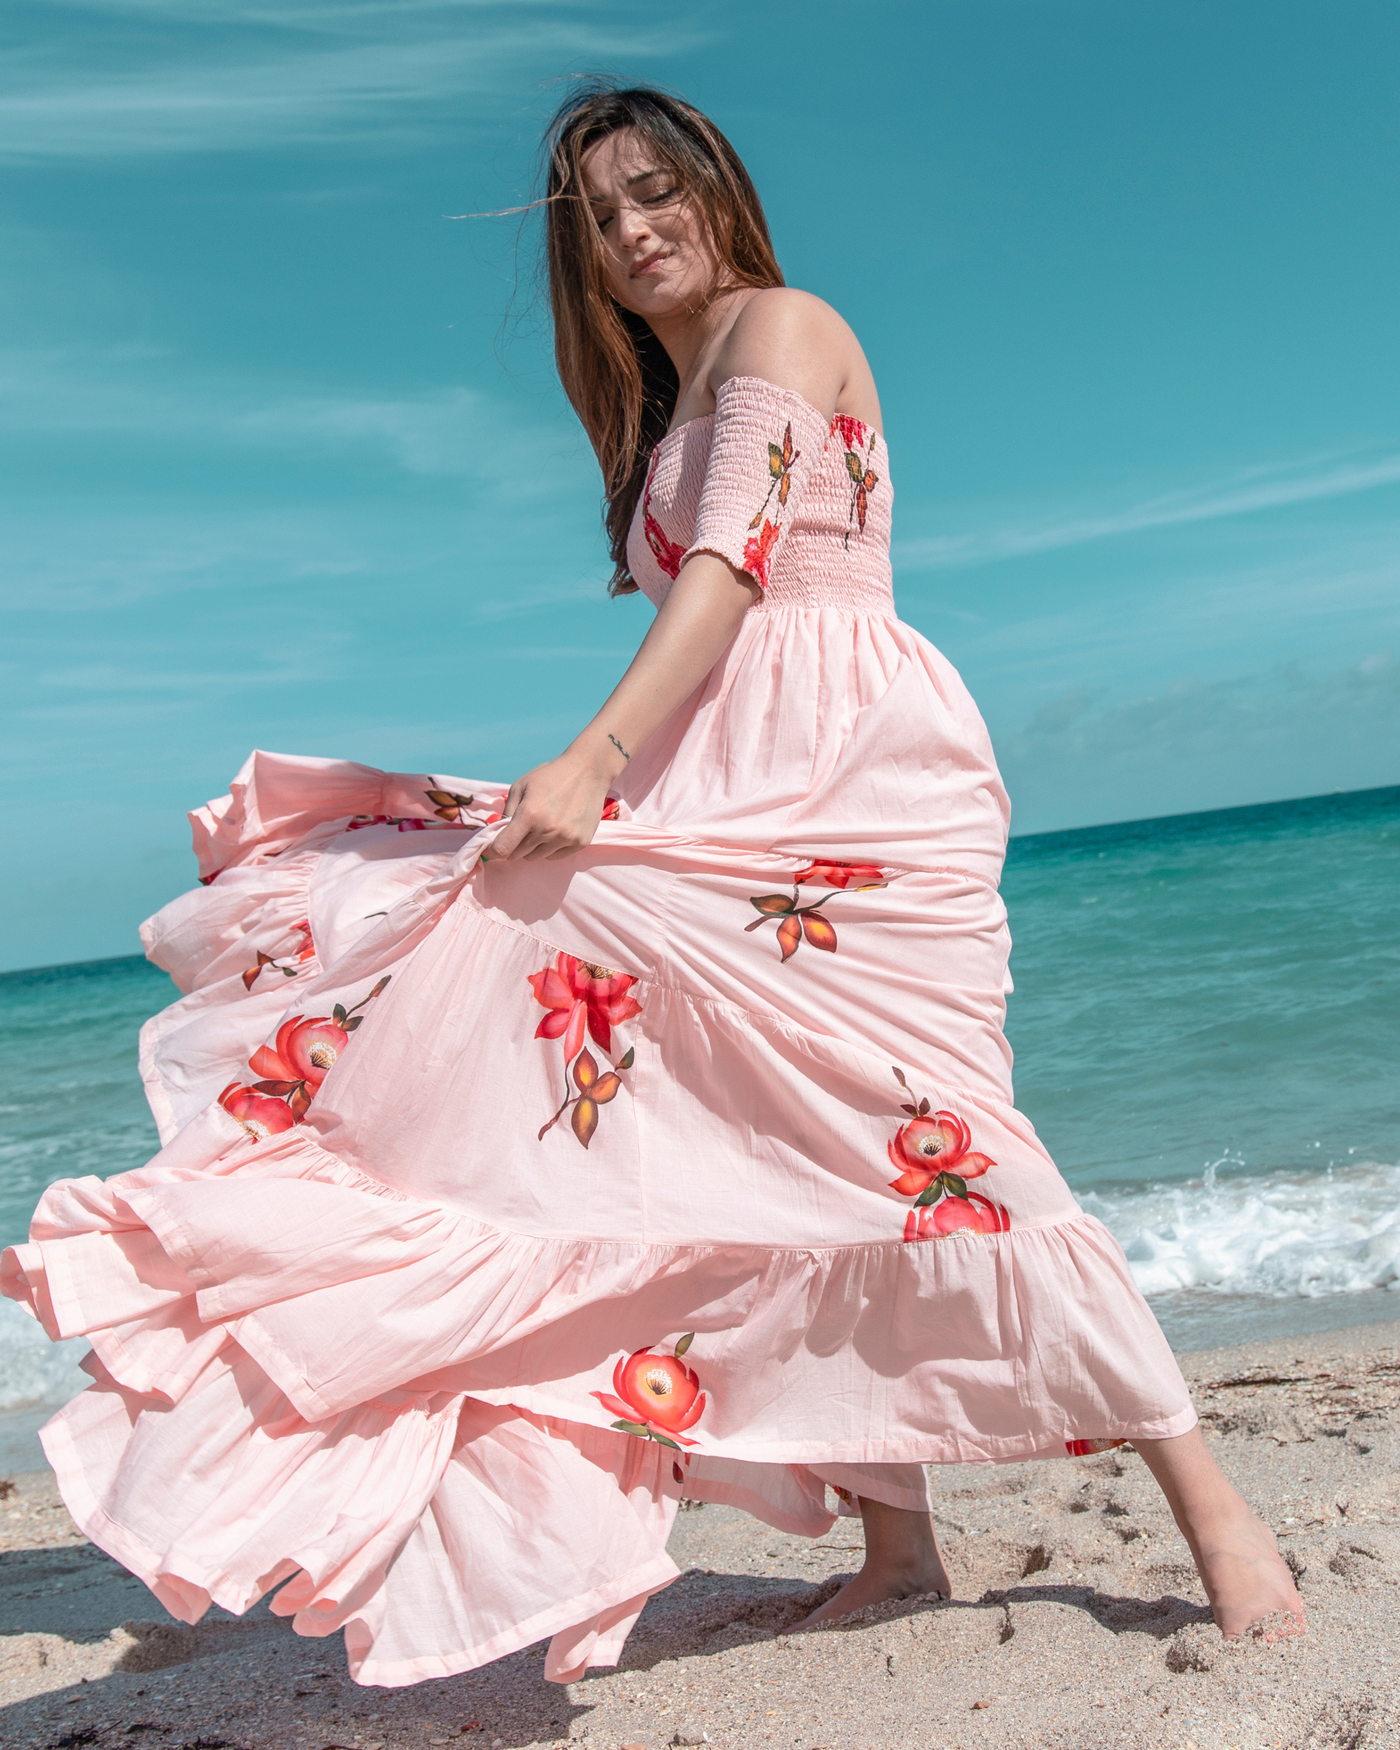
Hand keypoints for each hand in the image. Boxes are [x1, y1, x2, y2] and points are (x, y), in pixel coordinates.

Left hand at [491, 740, 622, 861]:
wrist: (588, 770)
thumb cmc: (550, 776)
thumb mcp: (521, 786)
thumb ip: (506, 812)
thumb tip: (495, 836)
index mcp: (529, 814)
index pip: (502, 848)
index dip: (493, 851)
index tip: (492, 850)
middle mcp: (547, 830)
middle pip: (518, 854)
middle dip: (515, 845)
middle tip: (523, 829)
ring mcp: (566, 838)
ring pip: (537, 857)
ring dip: (534, 847)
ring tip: (542, 826)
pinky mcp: (580, 842)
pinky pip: (555, 857)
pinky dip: (551, 848)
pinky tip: (557, 830)